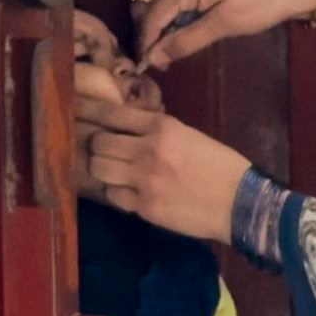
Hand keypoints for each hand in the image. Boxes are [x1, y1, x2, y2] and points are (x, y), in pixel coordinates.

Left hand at [77, 95, 249, 241]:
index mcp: (163, 127)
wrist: (241, 202)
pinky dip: (118, 193)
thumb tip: (129, 131)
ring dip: (104, 170)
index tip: (74, 109)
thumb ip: (159, 133)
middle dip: (99, 147)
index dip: (89, 111)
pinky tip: (131, 193)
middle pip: (98, 143)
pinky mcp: (143, 206)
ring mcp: (143, 180)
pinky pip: (113, 195)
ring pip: (99, 169)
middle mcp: (148, 150)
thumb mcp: (191, 137)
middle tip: (108, 152)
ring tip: (116, 173)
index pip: (111, 114)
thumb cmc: (222, 166)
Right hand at [133, 0, 315, 71]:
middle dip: (152, 31)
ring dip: (161, 21)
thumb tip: (152, 58)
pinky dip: (173, 10)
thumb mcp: (222, 26)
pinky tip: (185, 28)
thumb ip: (184, 42)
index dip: (147, 42)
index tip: (148, 66)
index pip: (151, 15)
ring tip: (176, 45)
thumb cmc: (261, 5)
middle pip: (148, 3)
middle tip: (164, 58)